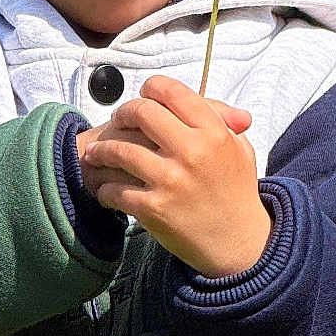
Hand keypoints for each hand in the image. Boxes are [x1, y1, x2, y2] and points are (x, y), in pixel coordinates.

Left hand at [76, 76, 271, 276]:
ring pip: (120, 150)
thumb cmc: (237, 195)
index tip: (143, 96)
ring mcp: (171, 180)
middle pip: (141, 113)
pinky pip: (115, 190)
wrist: (240, 246)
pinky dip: (104, 190)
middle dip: (122, 114)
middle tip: (117, 122)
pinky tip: (106, 190)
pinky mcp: (154, 208)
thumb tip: (206, 98)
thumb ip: (223, 121)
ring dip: (101, 151)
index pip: (172, 92)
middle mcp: (193, 152)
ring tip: (96, 154)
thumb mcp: (239, 150)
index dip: (151, 89)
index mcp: (214, 133)